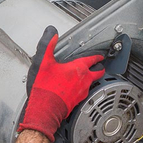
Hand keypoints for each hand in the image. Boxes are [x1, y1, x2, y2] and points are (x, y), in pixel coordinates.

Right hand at [18, 26, 104, 141]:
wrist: (44, 110)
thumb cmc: (45, 88)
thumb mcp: (43, 62)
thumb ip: (48, 45)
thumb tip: (51, 33)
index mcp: (77, 69)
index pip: (92, 59)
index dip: (96, 56)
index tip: (99, 56)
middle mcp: (83, 80)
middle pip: (97, 73)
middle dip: (99, 68)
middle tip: (99, 66)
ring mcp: (82, 92)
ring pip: (91, 83)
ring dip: (90, 79)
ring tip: (86, 77)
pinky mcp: (77, 102)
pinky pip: (84, 93)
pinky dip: (82, 89)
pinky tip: (75, 89)